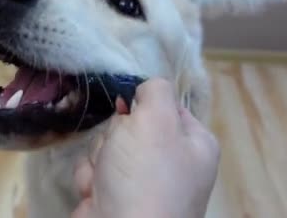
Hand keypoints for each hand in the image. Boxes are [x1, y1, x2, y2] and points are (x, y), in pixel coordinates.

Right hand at [73, 79, 219, 217]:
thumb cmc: (146, 174)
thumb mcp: (157, 118)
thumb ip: (155, 91)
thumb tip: (146, 90)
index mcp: (194, 143)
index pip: (166, 106)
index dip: (143, 106)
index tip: (129, 110)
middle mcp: (172, 162)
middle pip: (130, 125)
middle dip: (116, 136)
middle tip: (119, 151)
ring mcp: (141, 182)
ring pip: (108, 146)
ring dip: (100, 158)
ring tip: (108, 178)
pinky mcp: (114, 196)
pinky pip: (95, 170)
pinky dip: (92, 179)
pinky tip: (97, 193)